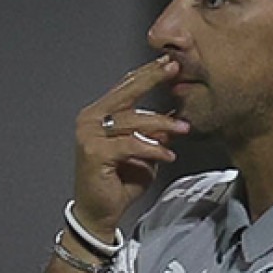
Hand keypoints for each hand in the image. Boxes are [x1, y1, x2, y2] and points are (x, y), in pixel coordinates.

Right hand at [73, 55, 191, 239]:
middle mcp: (90, 120)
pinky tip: (167, 155)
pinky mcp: (94, 153)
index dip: (148, 73)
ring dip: (161, 124)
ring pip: (132, 120)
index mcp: (99, 114)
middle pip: (125, 93)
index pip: (125, 87)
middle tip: (175, 68)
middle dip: (152, 79)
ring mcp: (89, 135)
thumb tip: (177, 114)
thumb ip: (155, 132)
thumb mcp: (145, 150)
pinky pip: (130, 145)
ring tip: (183, 130)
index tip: (170, 61)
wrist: (101, 211)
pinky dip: (152, 149)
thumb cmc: (120, 179)